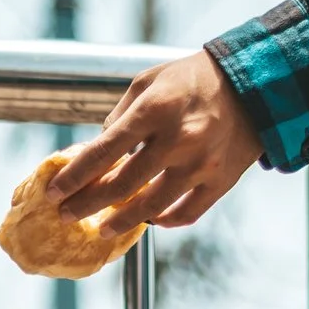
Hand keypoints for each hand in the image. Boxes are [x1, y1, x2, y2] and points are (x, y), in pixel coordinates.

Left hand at [46, 48, 262, 234]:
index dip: (75, 176)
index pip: (104, 151)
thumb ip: (120, 116)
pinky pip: (186, 213)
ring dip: (120, 222)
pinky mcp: (220, 181)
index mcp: (155, 110)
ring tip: (102, 228)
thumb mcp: (149, 82)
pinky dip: (162, 221)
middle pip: (122, 185)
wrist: (254, 84)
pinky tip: (147, 219)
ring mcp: (201, 164)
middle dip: (87, 204)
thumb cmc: (192, 80)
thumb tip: (98, 149)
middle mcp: (178, 139)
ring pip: (151, 207)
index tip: (54, 192)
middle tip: (67, 215)